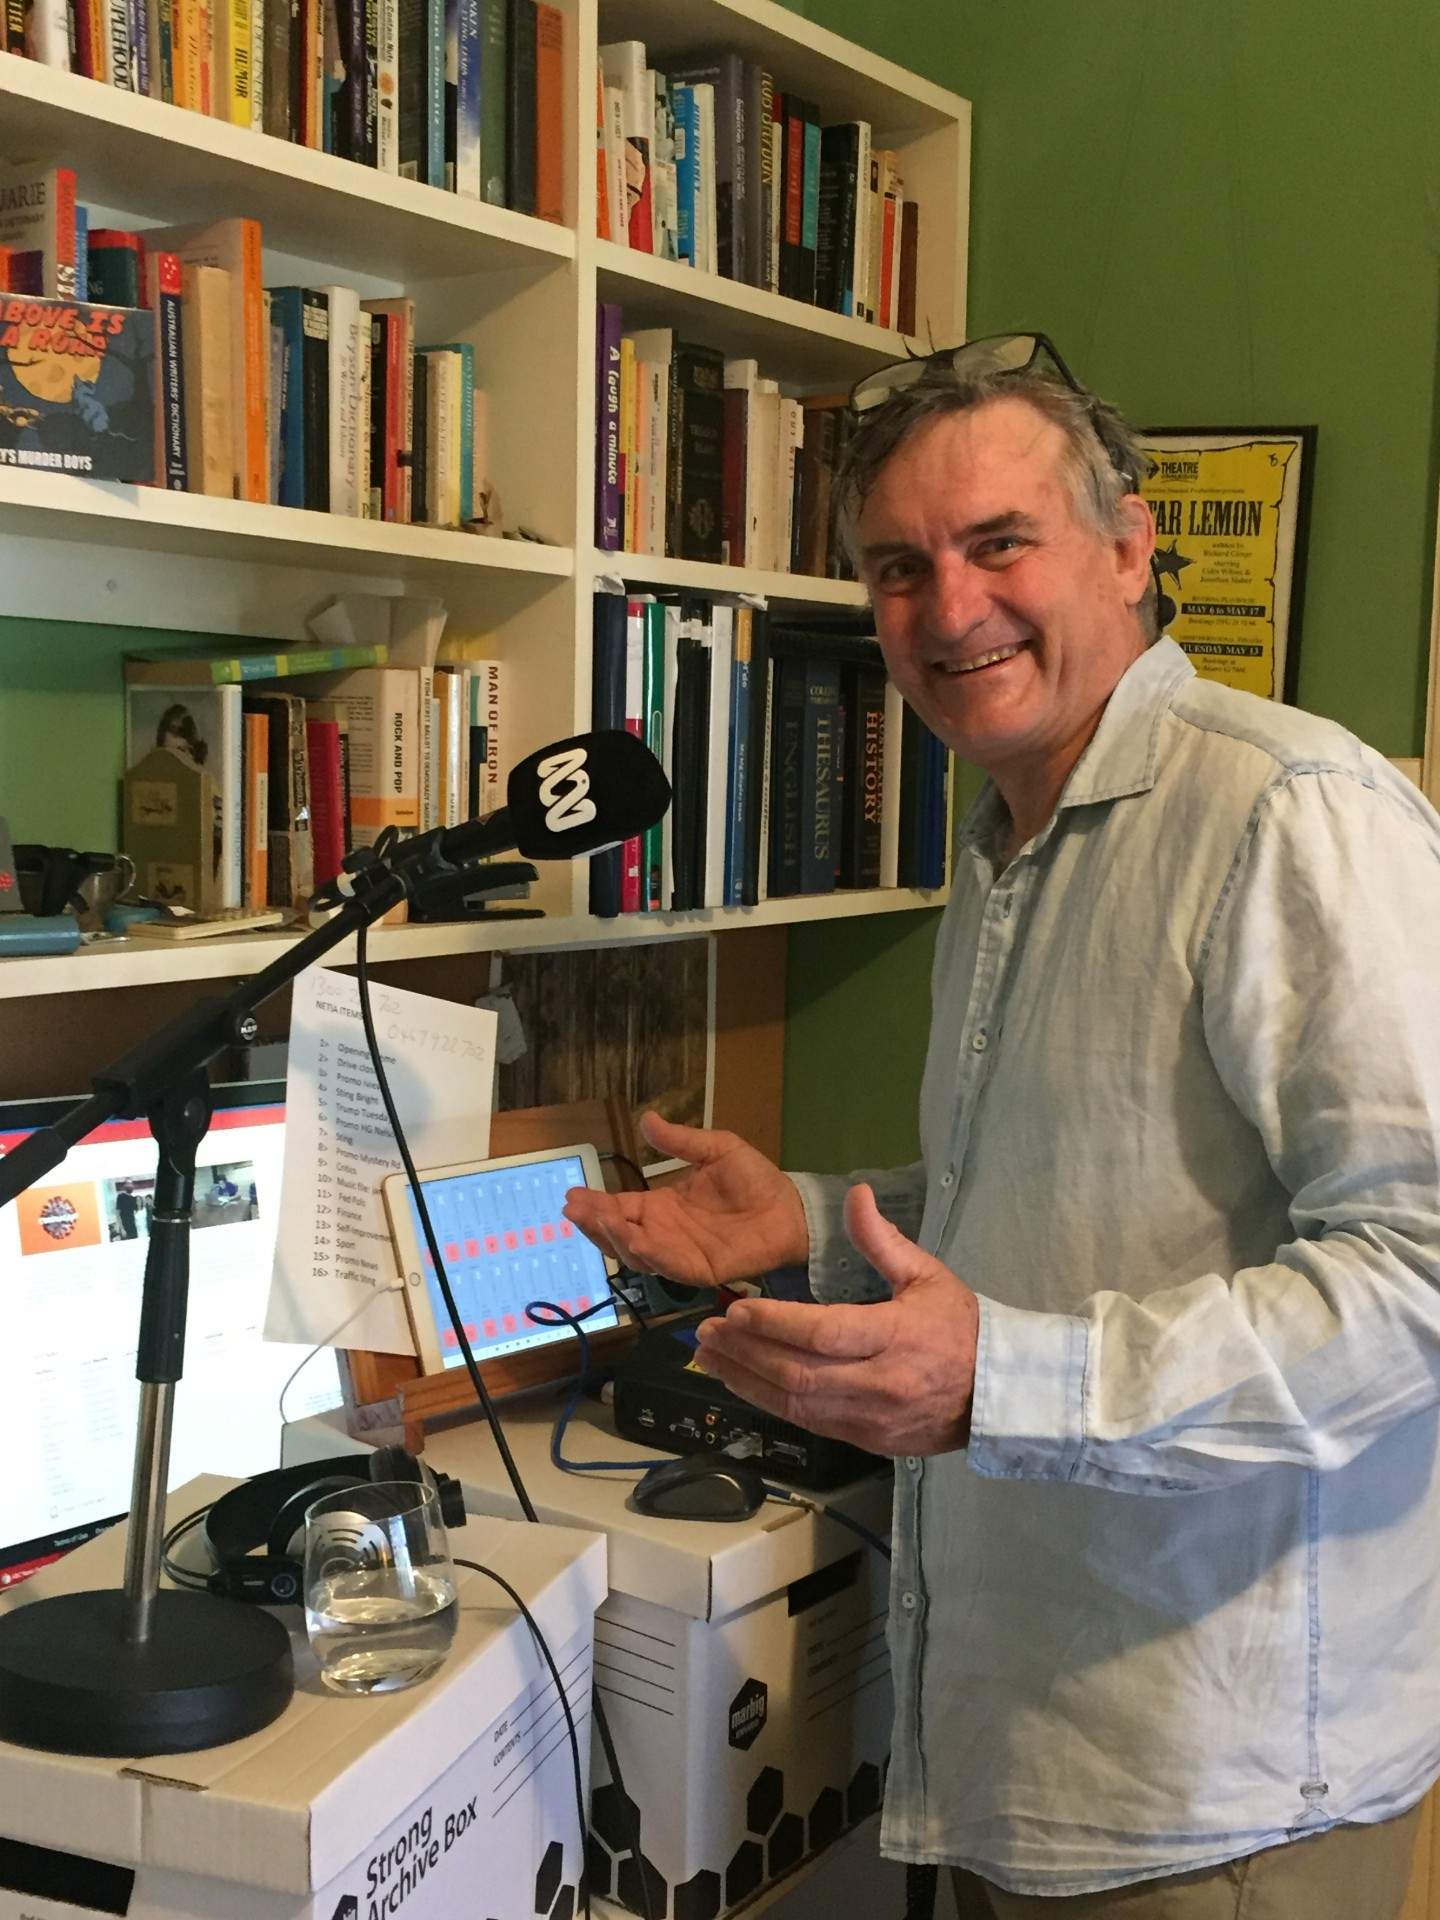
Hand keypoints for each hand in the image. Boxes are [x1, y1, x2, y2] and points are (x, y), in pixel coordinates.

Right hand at [561, 1111, 809, 1288]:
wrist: (791, 1208)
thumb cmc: (754, 1180)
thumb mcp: (715, 1149)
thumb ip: (680, 1141)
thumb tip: (646, 1118)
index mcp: (662, 1207)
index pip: (620, 1209)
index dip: (596, 1205)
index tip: (571, 1195)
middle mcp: (664, 1234)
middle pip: (619, 1235)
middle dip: (594, 1224)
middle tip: (573, 1209)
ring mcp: (680, 1254)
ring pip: (636, 1254)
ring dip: (615, 1238)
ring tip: (599, 1219)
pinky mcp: (701, 1269)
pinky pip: (670, 1265)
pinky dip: (650, 1254)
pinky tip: (634, 1239)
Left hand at [692, 1183, 977, 1455]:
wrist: (995, 1394)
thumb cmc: (959, 1327)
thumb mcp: (928, 1274)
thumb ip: (882, 1240)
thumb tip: (855, 1194)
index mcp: (897, 1336)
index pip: (824, 1333)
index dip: (776, 1324)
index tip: (736, 1311)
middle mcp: (880, 1383)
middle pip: (799, 1373)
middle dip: (746, 1354)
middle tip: (706, 1333)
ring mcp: (871, 1418)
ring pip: (797, 1405)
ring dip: (747, 1381)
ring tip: (710, 1359)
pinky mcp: (866, 1441)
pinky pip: (809, 1423)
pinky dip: (771, 1402)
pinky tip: (744, 1383)